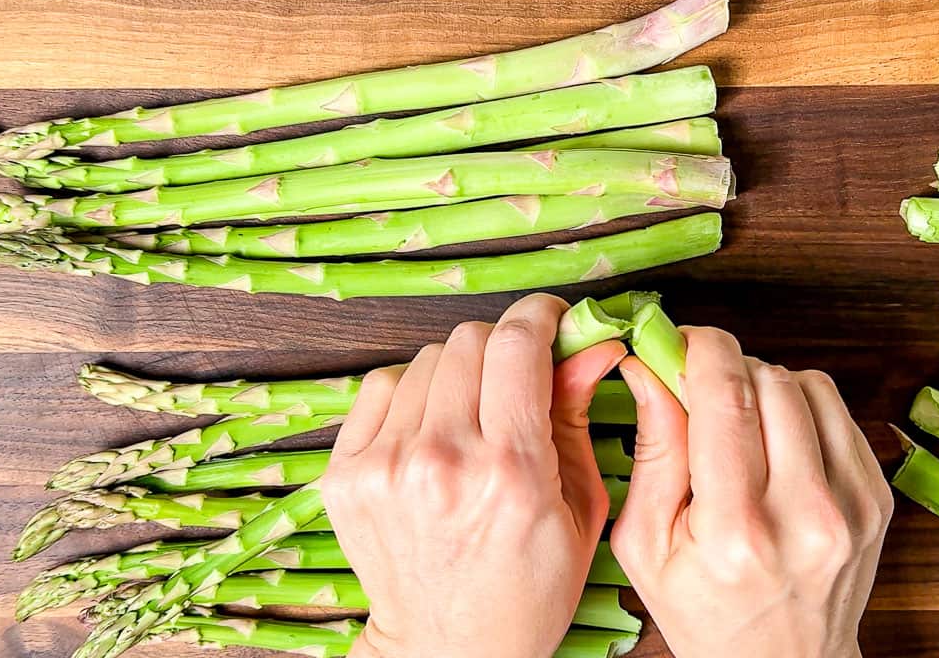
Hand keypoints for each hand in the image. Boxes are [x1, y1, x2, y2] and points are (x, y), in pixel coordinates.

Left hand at [322, 294, 626, 657]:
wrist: (449, 650)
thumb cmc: (527, 588)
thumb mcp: (580, 508)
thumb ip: (577, 414)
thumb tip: (592, 342)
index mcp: (511, 471)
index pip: (518, 342)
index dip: (541, 315)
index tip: (551, 319)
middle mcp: (442, 460)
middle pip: (471, 339)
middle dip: (503, 349)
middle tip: (515, 382)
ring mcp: (385, 466)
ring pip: (428, 360)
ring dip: (458, 375)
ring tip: (472, 420)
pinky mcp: (346, 474)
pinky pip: (383, 386)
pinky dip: (413, 396)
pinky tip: (431, 432)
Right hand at [613, 327, 891, 657]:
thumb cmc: (705, 612)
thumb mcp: (646, 544)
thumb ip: (653, 449)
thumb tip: (648, 366)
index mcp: (737, 530)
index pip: (725, 396)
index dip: (699, 348)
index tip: (678, 340)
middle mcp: (805, 515)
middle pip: (768, 380)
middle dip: (726, 369)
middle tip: (700, 389)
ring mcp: (852, 506)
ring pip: (807, 384)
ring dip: (765, 386)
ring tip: (740, 422)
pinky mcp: (878, 498)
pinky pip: (837, 410)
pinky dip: (800, 409)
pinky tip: (777, 442)